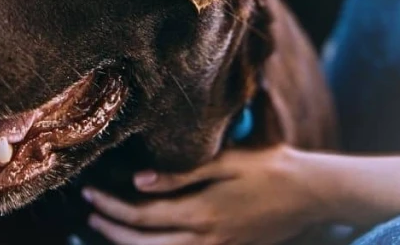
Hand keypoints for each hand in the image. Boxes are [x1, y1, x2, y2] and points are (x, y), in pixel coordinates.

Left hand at [83, 145, 329, 244]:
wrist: (311, 194)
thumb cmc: (269, 168)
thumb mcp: (225, 162)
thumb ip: (180, 175)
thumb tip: (138, 180)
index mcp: (201, 213)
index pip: (142, 216)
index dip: (111, 206)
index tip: (89, 192)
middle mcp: (205, 239)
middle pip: (143, 244)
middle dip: (110, 229)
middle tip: (88, 212)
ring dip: (128, 244)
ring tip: (106, 227)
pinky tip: (145, 239)